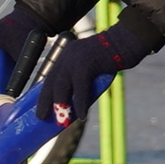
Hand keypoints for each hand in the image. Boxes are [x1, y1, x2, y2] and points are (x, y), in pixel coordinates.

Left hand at [31, 17, 163, 126]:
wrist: (124, 43)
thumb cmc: (110, 59)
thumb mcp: (90, 67)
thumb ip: (81, 79)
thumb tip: (75, 102)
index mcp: (65, 57)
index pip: (50, 77)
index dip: (43, 94)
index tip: (40, 108)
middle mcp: (66, 57)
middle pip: (51, 81)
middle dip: (45, 101)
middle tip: (41, 117)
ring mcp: (75, 59)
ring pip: (62, 85)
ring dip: (60, 104)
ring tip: (60, 121)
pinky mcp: (86, 63)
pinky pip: (80, 87)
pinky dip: (80, 102)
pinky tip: (81, 115)